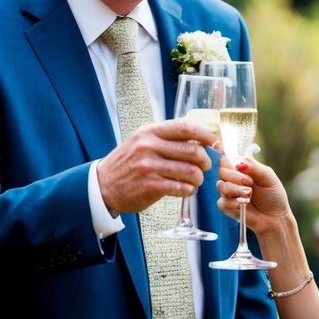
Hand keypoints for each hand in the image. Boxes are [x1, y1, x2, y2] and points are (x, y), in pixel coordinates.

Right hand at [98, 118, 215, 212]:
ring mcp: (149, 166)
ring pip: (191, 171)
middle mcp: (149, 146)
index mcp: (150, 132)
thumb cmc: (128, 163)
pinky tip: (185, 189)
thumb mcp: (142, 141)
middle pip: (193, 151)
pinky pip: (181, 188)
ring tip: (194, 181)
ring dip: (198, 178)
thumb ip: (166, 138)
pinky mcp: (150, 186)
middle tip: (205, 167)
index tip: (216, 143)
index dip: (206, 135)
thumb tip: (199, 139)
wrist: (102, 185)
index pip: (186, 127)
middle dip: (206, 161)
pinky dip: (189, 190)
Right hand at [215, 153, 290, 234]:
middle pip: (221, 171)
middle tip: (249, 182)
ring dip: (236, 190)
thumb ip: (255, 167)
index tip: (220, 149)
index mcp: (240, 169)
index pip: (226, 157)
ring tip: (249, 194)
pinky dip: (234, 202)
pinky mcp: (226, 206)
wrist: (275, 217)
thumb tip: (240, 163)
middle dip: (234, 176)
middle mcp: (232, 179)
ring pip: (221, 186)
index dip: (220, 153)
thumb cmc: (273, 196)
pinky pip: (222, 202)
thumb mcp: (268, 177)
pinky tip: (243, 204)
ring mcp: (228, 193)